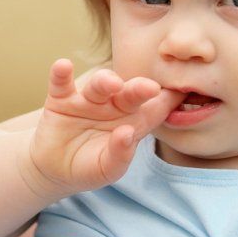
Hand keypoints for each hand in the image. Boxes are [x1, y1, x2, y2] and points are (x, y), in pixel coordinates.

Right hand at [25, 61, 177, 198]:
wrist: (55, 169)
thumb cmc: (89, 168)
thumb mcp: (107, 170)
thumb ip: (120, 155)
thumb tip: (126, 134)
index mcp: (134, 122)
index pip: (155, 109)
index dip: (168, 101)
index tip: (182, 94)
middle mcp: (114, 106)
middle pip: (130, 93)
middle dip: (139, 89)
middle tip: (150, 88)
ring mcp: (88, 100)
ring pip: (99, 85)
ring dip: (105, 81)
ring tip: (111, 84)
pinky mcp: (62, 99)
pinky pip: (61, 83)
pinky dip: (61, 74)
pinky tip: (62, 66)